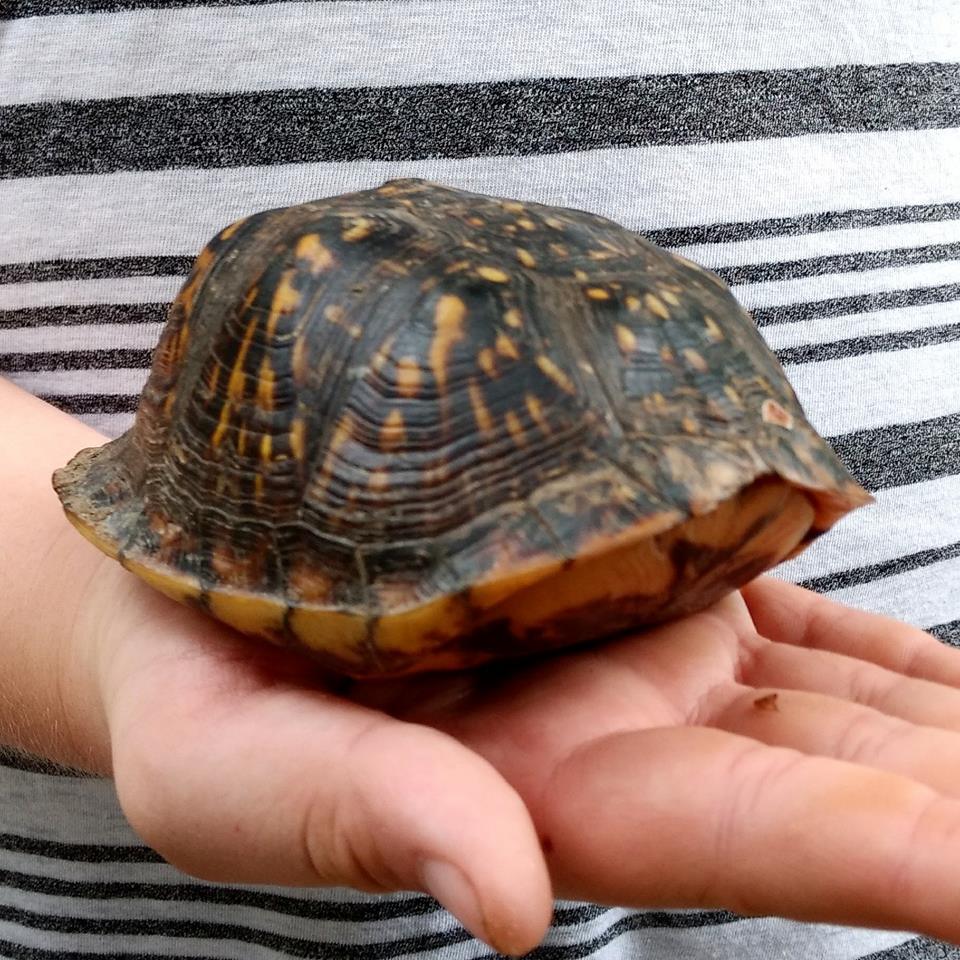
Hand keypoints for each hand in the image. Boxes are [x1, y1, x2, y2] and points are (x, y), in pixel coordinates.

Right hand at [90, 563, 959, 955]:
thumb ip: (361, 823)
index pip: (751, 839)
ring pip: (850, 698)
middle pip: (847, 774)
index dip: (894, 857)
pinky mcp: (641, 583)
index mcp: (546, 796)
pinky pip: (798, 618)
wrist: (207, 595)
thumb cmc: (202, 694)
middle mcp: (626, 732)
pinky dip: (894, 648)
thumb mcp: (235, 774)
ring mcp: (648, 652)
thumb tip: (498, 906)